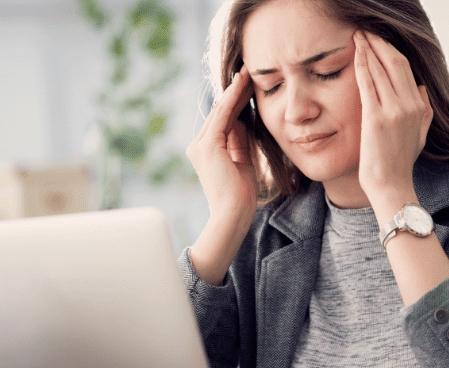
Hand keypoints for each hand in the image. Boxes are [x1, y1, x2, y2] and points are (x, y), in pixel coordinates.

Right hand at [186, 66, 257, 222]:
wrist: (233, 214)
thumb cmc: (241, 195)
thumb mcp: (243, 161)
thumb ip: (241, 140)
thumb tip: (245, 120)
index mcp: (207, 151)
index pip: (224, 121)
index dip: (237, 102)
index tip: (249, 85)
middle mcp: (199, 146)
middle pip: (221, 113)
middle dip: (236, 91)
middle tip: (248, 71)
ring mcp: (200, 145)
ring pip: (221, 111)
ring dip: (235, 90)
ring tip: (247, 72)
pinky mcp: (207, 146)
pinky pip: (222, 116)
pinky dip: (233, 99)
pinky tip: (242, 84)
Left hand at [353, 30, 432, 200]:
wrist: (391, 185)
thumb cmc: (400, 164)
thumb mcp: (420, 135)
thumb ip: (424, 110)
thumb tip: (422, 87)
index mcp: (418, 106)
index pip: (405, 68)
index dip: (390, 50)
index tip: (378, 40)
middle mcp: (409, 104)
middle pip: (395, 62)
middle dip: (379, 43)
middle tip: (365, 31)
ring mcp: (393, 111)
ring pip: (381, 69)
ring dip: (368, 49)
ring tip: (357, 36)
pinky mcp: (376, 118)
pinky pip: (368, 83)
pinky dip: (362, 65)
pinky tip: (356, 53)